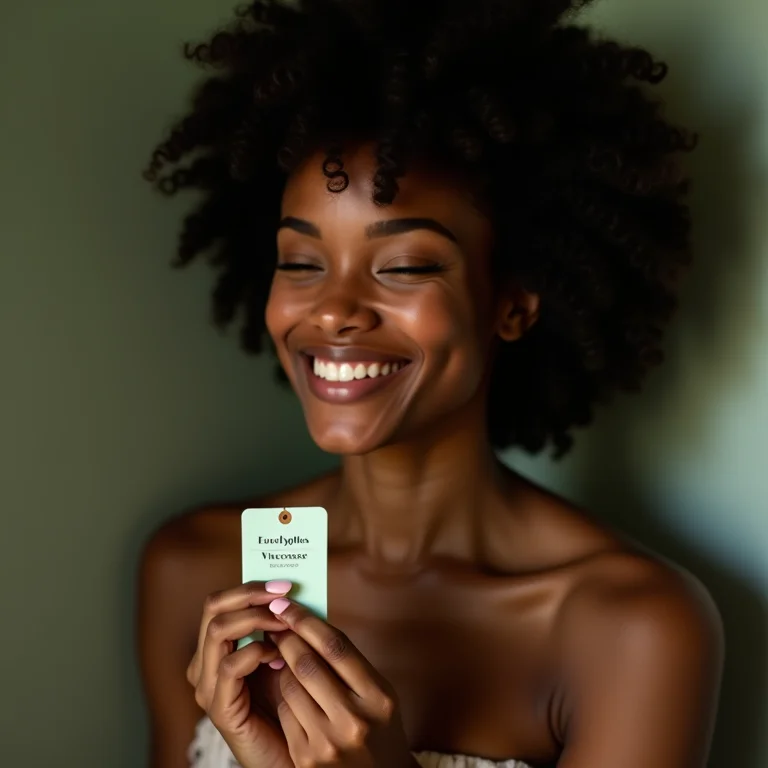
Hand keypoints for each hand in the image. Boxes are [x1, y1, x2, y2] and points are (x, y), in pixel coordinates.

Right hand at [187, 580, 295, 767]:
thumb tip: (292, 591)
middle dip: (250, 595)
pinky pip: (230, 665)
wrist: (290, 753)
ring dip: (256, 619)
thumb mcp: (285, 655)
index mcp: (216, 649)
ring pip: (218, 630)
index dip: (250, 587)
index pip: (219, 602)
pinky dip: (256, 651)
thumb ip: (281, 627)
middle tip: (282, 595)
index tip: (284, 584)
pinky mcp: (220, 708)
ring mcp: (208, 686)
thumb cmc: (291, 702)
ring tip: (283, 623)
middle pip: (213, 608)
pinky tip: (278, 656)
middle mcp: (204, 664)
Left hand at [267, 598, 416, 767]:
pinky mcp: (306, 758)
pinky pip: (285, 713)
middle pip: (308, 664)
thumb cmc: (378, 730)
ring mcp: (327, 742)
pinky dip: (284, 697)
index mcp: (378, 697)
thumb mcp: (379, 695)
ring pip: (290, 687)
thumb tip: (312, 624)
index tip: (288, 607)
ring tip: (282, 655)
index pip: (336, 648)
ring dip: (282, 667)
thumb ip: (351, 664)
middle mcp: (354, 720)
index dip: (307, 622)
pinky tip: (289, 692)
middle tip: (274, 622)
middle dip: (287, 638)